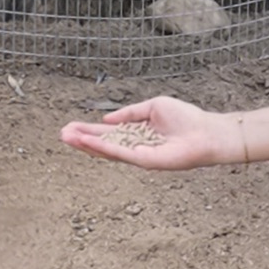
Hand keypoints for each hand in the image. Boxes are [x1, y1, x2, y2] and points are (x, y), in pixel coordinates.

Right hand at [59, 97, 238, 171]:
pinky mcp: (144, 161)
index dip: (89, 130)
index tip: (71, 127)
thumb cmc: (186, 119)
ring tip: (68, 138)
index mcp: (137, 133)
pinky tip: (89, 142)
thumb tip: (106, 119)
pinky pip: (120, 154)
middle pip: (103, 144)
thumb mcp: (153, 107)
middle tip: (62, 134)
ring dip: (86, 145)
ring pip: (107, 151)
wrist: (206, 133)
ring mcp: (138, 156)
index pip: (108, 133)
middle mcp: (135, 146)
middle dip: (82, 139)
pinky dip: (103, 148)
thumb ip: (129, 113)